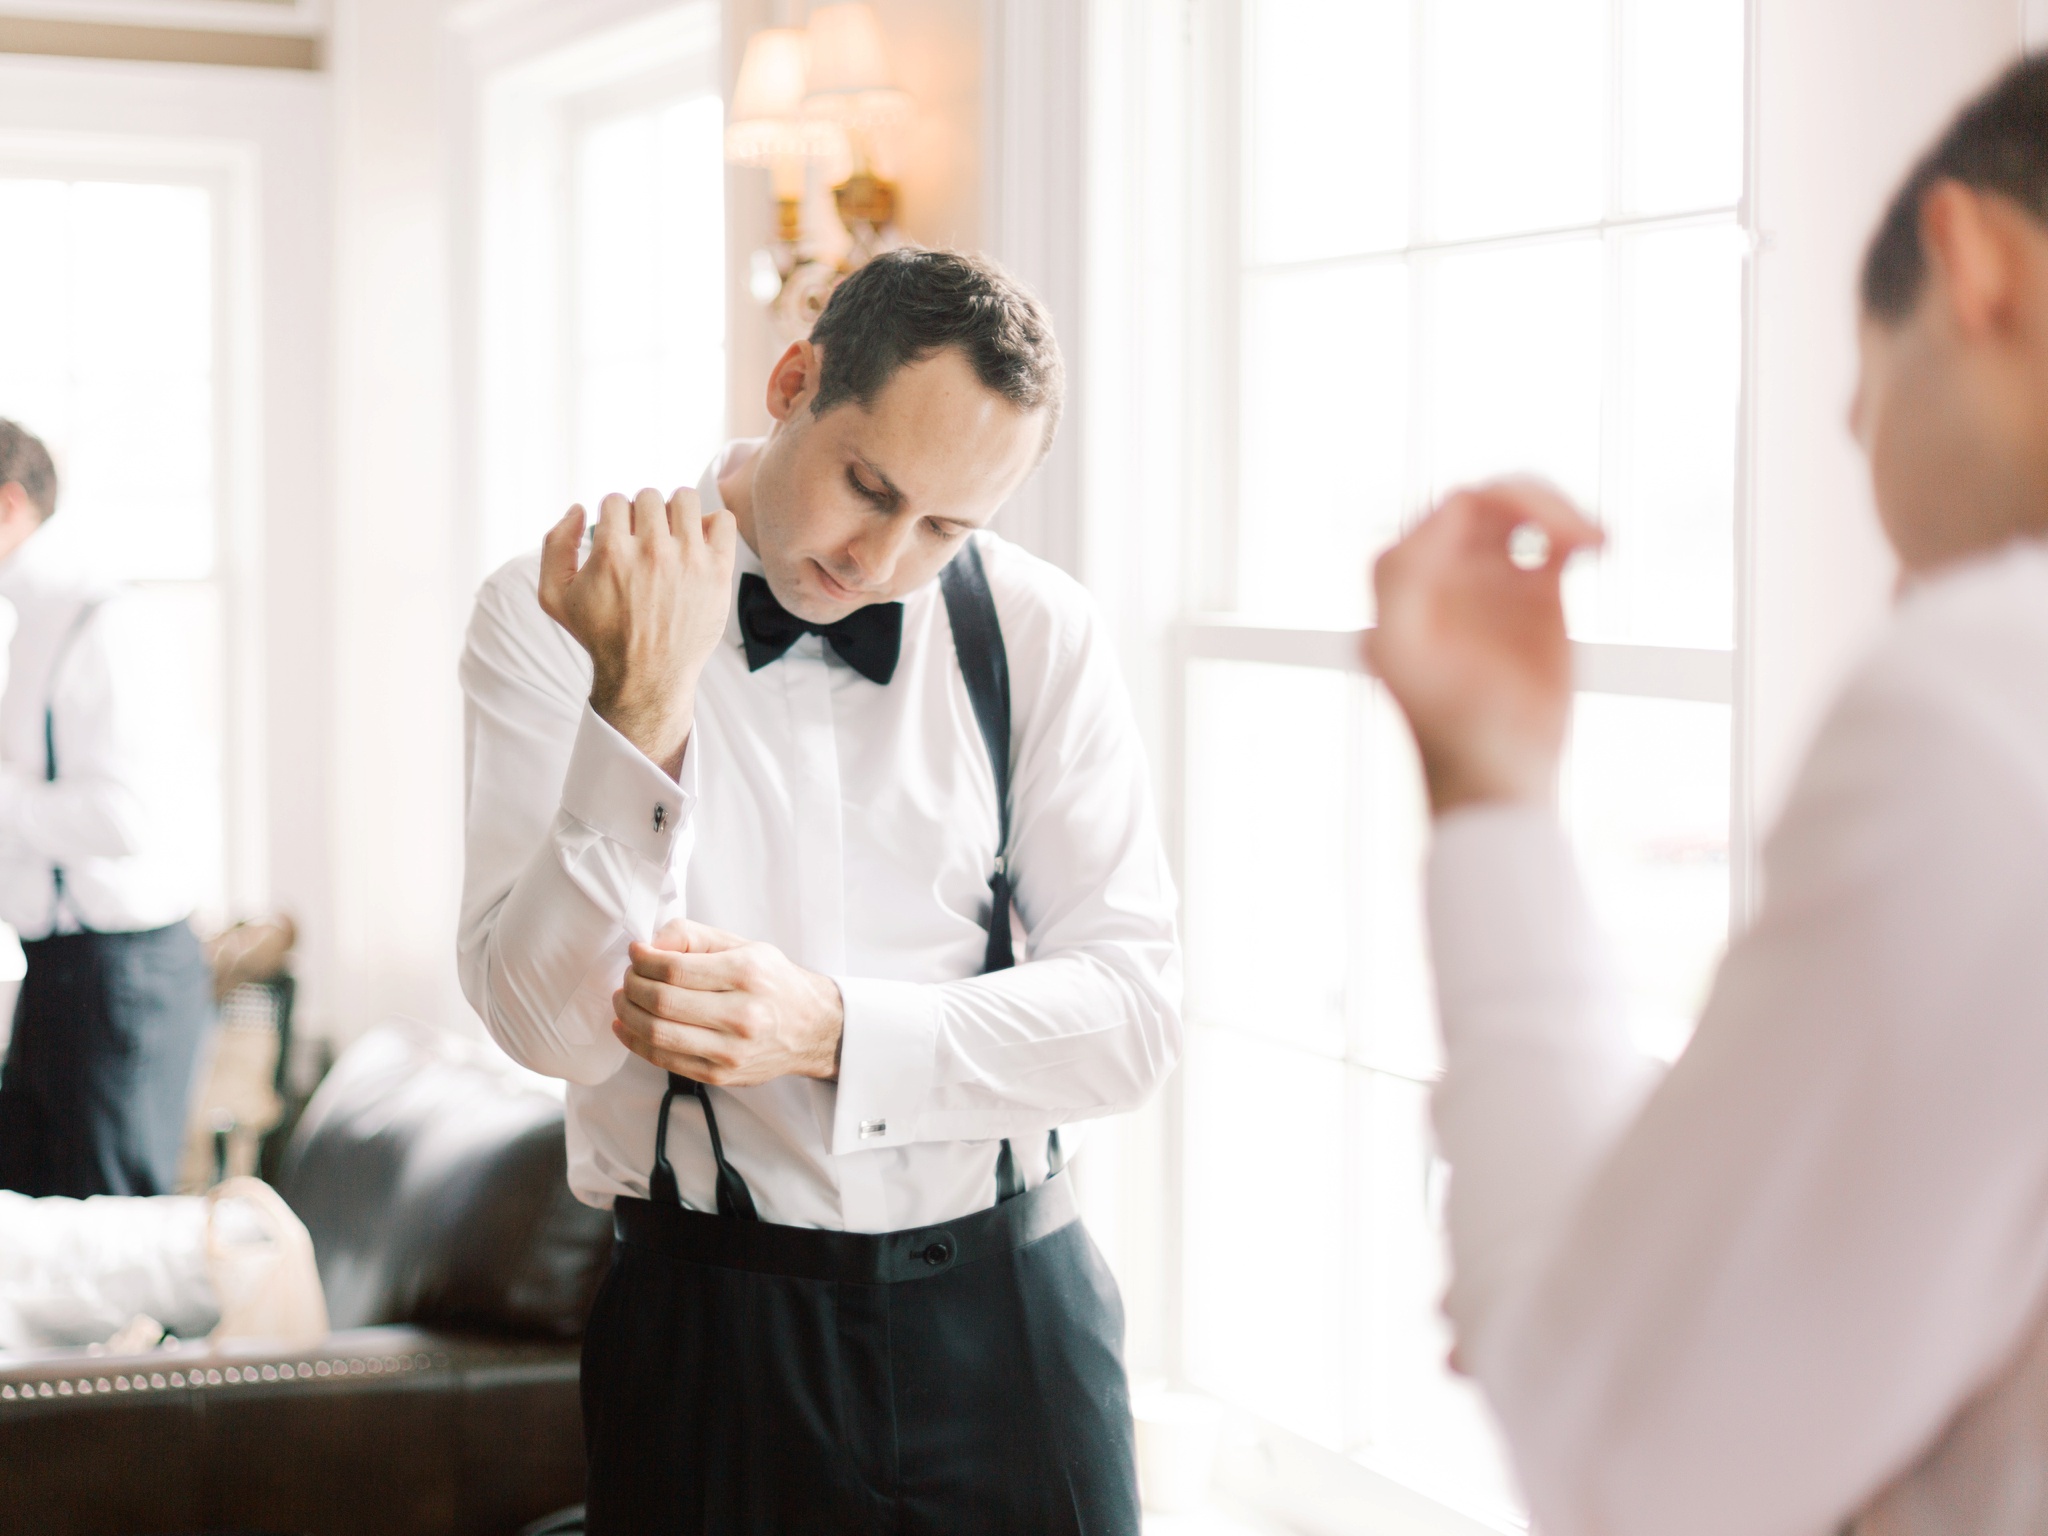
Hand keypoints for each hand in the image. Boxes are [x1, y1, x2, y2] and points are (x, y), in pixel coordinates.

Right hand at [539, 487, 735, 776]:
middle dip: (642, 515)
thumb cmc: (601, 637)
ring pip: (686, 499)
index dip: (614, 518)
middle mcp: (652, 551)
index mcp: (612, 552)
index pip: (616, 500)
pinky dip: (711, 524)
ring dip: (676, 511)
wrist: (647, 677)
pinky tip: (697, 544)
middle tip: (643, 541)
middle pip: (649, 497)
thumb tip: (578, 509)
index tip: (619, 539)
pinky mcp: (717, 572)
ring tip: (671, 535)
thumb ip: (554, 545)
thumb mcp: (554, 597)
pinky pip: (723, 521)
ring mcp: (689, 560)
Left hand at [611, 920, 844, 1085]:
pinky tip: (627, 1027)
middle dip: (632, 985)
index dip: (643, 960)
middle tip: (628, 977)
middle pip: (662, 1001)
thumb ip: (695, 936)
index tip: (636, 953)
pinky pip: (664, 1060)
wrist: (812, 1029)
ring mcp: (731, 1051)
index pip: (674, 969)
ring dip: (628, 1014)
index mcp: (747, 974)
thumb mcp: (744, 946)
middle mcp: (742, 1015)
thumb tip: (651, 944)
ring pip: (658, 1033)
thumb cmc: (773, 983)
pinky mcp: (720, 1075)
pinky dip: (636, 1043)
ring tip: (624, 999)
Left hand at [1366, 480, 1602, 815]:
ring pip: (1525, 510)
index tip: (1553, 540)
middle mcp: (1448, 569)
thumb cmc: (1447, 728)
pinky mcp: (1533, 598)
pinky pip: (1554, 541)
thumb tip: (1434, 524)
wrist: (1495, 780)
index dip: (1507, 504)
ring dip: (1563, 512)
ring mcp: (1490, 580)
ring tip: (1597, 544)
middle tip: (1584, 541)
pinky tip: (1598, 550)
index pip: (1460, 506)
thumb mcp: (1403, 653)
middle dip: (1541, 503)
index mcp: (1409, 575)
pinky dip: (1577, 534)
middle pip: (1495, 499)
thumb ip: (1402, 581)